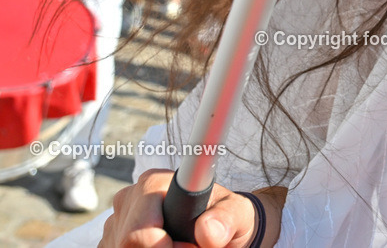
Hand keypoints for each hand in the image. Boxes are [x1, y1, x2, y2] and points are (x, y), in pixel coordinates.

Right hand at [100, 169, 258, 246]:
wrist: (219, 227)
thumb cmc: (225, 216)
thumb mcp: (237, 213)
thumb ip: (227, 218)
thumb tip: (207, 230)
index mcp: (154, 184)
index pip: (140, 228)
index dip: (163, 245)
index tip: (189, 247)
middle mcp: (128, 199)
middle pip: (128, 245)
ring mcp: (116, 223)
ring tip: (185, 245)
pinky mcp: (110, 241)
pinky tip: (167, 246)